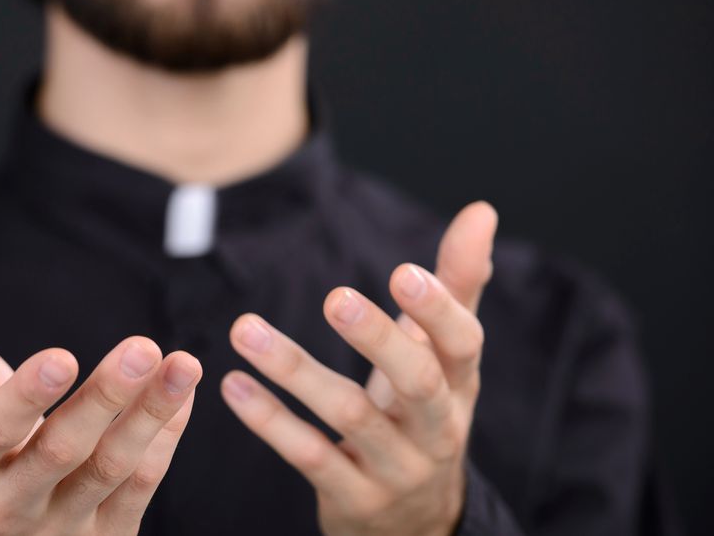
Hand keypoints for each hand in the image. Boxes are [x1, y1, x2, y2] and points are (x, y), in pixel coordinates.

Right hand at [0, 275, 201, 535]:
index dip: (27, 395)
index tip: (63, 356)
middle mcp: (9, 505)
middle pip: (63, 451)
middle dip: (106, 397)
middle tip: (144, 347)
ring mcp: (60, 527)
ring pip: (113, 469)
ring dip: (152, 414)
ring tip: (183, 364)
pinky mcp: (104, 535)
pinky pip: (141, 486)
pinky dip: (166, 436)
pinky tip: (182, 391)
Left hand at [220, 201, 497, 535]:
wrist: (417, 522)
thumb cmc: (424, 412)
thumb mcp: (446, 357)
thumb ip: (457, 283)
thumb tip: (481, 209)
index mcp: (459, 386)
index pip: (463, 346)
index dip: (438, 311)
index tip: (404, 271)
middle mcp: (436, 429)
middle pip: (417, 383)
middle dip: (377, 339)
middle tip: (334, 298)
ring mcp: (395, 468)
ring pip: (349, 418)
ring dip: (294, 371)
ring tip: (245, 329)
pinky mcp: (352, 497)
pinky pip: (308, 456)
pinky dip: (269, 421)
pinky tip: (233, 384)